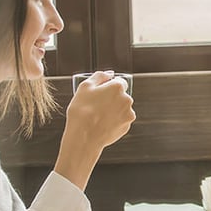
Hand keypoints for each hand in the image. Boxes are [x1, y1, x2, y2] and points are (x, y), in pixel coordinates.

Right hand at [55, 71, 135, 187]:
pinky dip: (113, 121)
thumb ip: (99, 76)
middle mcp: (127, 99)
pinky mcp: (126, 127)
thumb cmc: (82, 110)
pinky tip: (102, 124)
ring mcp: (128, 114)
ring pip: (121, 109)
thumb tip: (109, 73)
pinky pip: (120, 121)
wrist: (84, 136)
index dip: (109, 86)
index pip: (119, 81)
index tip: (100, 93)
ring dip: (113, 110)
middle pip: (121, 96)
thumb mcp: (85, 86)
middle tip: (96, 106)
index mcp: (118, 87)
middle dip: (111, 99)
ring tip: (98, 117)